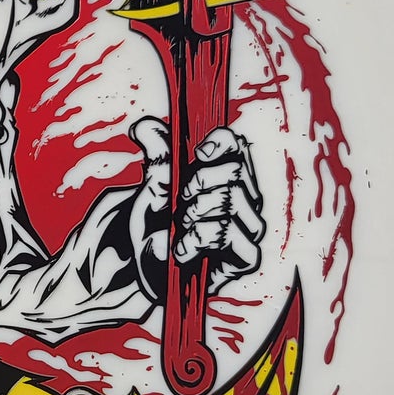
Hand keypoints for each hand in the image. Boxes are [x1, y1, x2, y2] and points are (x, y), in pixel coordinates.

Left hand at [137, 121, 264, 292]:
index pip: (236, 146)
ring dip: (194, 214)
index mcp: (226, 176)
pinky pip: (229, 234)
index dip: (221, 143)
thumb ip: (156, 156)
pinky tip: (183, 249)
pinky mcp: (248, 256)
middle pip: (234, 172)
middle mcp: (245, 198)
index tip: (198, 154)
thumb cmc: (157, 227)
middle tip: (180, 203)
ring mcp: (250, 227)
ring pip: (230, 202)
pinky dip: (198, 239)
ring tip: (180, 227)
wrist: (147, 269)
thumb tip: (143, 125)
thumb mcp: (152, 188)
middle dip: (198, 185)